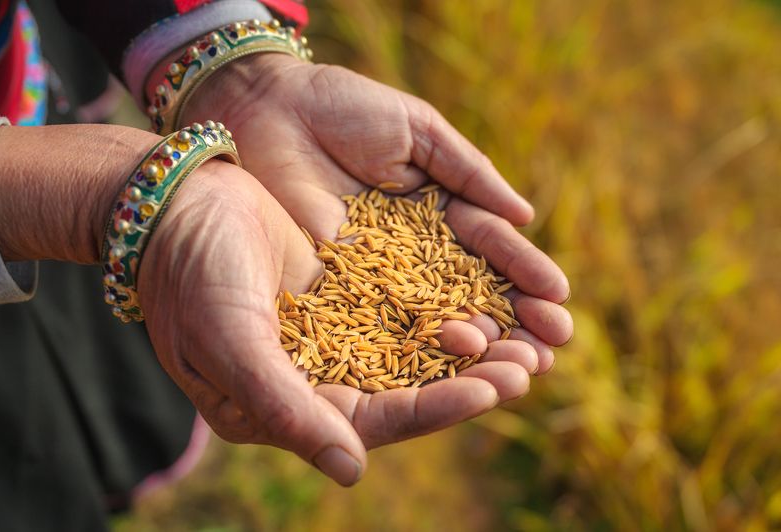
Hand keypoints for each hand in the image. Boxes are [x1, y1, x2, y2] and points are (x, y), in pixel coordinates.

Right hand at [137, 161, 536, 484]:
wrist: (173, 200)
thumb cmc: (188, 273)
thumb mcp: (230, 342)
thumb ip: (286, 408)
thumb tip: (351, 471)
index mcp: (279, 406)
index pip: (370, 419)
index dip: (434, 408)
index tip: (492, 390)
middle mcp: (310, 377)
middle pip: (404, 390)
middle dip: (467, 379)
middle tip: (527, 367)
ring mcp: (329, 334)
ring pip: (412, 350)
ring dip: (467, 346)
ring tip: (524, 338)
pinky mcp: (342, 292)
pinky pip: (402, 305)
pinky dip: (443, 305)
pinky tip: (486, 297)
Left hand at [181, 54, 572, 364]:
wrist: (263, 109)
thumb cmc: (340, 107)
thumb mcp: (415, 130)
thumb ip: (468, 172)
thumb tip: (526, 215)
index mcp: (435, 211)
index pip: (487, 248)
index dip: (522, 274)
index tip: (558, 299)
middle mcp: (409, 252)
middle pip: (467, 293)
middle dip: (511, 322)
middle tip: (550, 349)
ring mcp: (372, 276)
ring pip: (431, 317)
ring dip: (476, 346)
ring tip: (518, 369)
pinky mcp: (332, 291)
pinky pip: (377, 322)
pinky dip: (415, 347)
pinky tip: (451, 366)